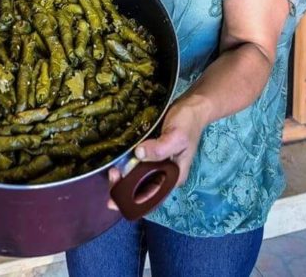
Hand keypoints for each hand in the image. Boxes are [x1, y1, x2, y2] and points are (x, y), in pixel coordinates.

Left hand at [107, 94, 208, 210]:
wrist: (192, 106)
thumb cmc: (187, 123)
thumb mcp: (176, 136)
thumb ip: (160, 149)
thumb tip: (138, 154)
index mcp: (173, 177)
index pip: (152, 196)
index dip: (133, 199)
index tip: (116, 194)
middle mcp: (164, 174)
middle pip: (142, 189)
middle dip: (124, 187)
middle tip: (113, 174)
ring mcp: (157, 164)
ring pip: (137, 177)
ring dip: (123, 177)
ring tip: (112, 169)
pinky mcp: (151, 152)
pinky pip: (137, 163)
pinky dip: (126, 164)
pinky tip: (117, 161)